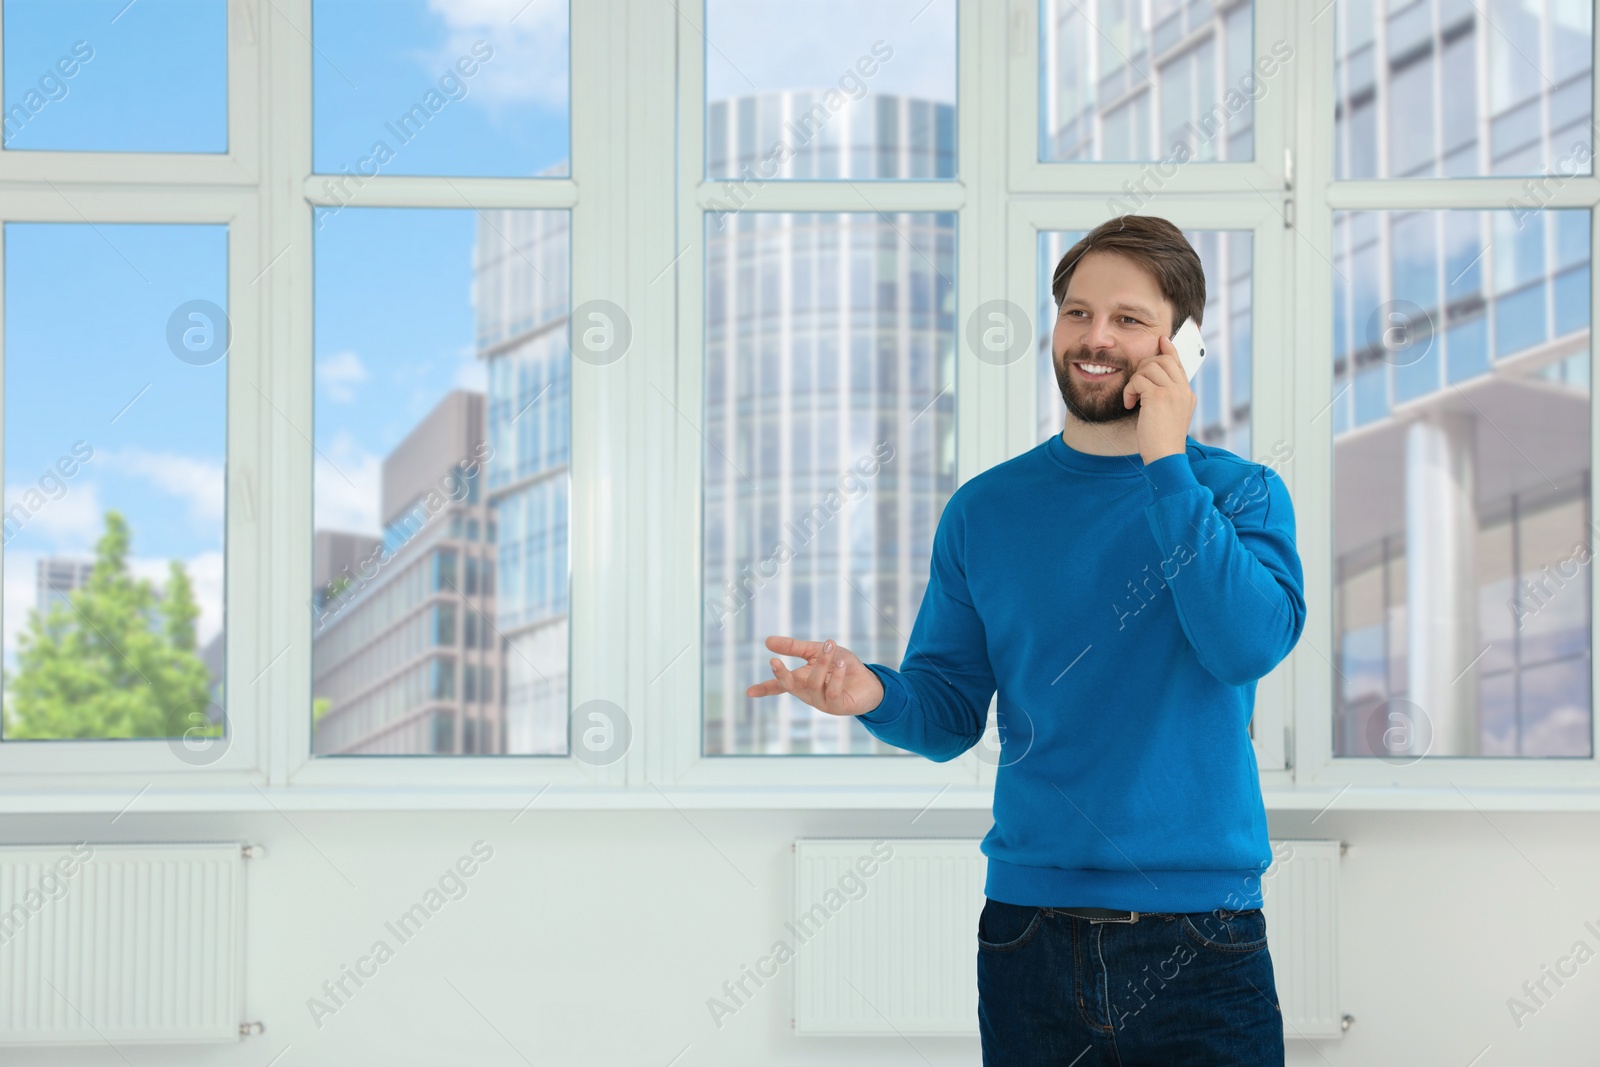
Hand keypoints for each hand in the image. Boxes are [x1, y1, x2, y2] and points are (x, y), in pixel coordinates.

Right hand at [744, 635, 883, 717]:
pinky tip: (842, 665)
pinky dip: (836, 677)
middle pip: (790, 686)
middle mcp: (808, 694)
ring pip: (813, 684)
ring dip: (821, 663)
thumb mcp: (817, 651)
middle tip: (774, 661)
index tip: (748, 692)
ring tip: (830, 646)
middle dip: (781, 675)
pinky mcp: (837, 707)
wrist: (869, 681)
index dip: (764, 688)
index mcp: (801, 681)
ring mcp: (822, 702)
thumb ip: (794, 647)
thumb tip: (767, 641)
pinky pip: (832, 692)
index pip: (779, 685)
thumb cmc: (841, 666)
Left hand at [1123, 333, 1195, 464]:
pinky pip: (1138, 380)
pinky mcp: (1159, 396)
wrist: (1165, 456)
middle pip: (1163, 359)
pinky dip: (1129, 390)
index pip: (1179, 364)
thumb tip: (1151, 383)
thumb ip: (1167, 397)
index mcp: (1187, 394)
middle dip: (1144, 366)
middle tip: (1136, 383)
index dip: (1169, 350)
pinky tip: (1131, 404)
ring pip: (1149, 367)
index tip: (1161, 340)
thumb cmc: (1162, 440)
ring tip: (1133, 397)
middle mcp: (1183, 390)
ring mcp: (1173, 392)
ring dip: (1135, 380)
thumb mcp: (1170, 415)